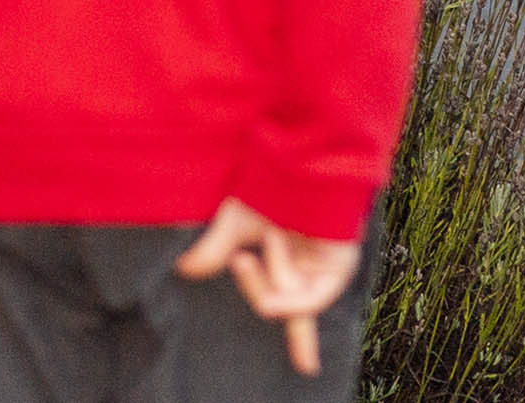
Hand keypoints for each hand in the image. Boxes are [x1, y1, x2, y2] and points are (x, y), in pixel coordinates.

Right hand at [176, 196, 363, 378]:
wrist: (299, 155)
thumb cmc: (269, 180)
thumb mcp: (233, 220)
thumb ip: (212, 248)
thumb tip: (183, 270)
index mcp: (287, 260)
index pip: (290, 306)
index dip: (301, 342)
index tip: (309, 369)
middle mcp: (310, 267)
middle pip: (281, 308)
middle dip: (257, 289)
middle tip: (242, 259)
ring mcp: (326, 267)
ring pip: (290, 304)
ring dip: (271, 282)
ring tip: (267, 243)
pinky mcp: (341, 265)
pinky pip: (309, 300)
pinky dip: (287, 290)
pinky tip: (275, 260)